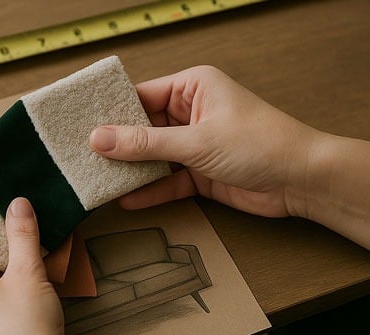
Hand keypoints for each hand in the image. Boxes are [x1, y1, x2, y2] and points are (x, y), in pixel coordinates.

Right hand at [90, 65, 320, 217]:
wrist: (301, 181)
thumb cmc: (260, 144)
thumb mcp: (195, 141)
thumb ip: (144, 143)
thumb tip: (99, 139)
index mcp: (193, 88)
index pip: (141, 97)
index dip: (111, 113)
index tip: (80, 127)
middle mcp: (191, 113)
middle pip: (142, 129)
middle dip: (116, 146)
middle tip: (82, 158)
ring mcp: (194, 144)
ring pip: (151, 157)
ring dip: (130, 171)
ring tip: (98, 181)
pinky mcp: (199, 173)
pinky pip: (166, 181)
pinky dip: (149, 191)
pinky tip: (126, 200)